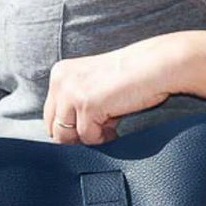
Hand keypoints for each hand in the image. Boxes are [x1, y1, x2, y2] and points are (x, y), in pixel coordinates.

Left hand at [42, 36, 186, 144]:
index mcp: (59, 74)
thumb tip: (67, 136)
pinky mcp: (86, 105)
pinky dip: (102, 138)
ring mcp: (71, 93)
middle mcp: (60, 81)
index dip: (69, 128)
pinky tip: (115, 128)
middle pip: (54, 128)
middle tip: (100, 130)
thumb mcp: (92, 85)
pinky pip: (87, 138)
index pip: (50, 115)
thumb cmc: (129, 76)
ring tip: (109, 128)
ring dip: (89, 138)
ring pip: (66, 137)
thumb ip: (75, 104)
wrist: (155, 66)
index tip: (90, 127)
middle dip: (75, 137)